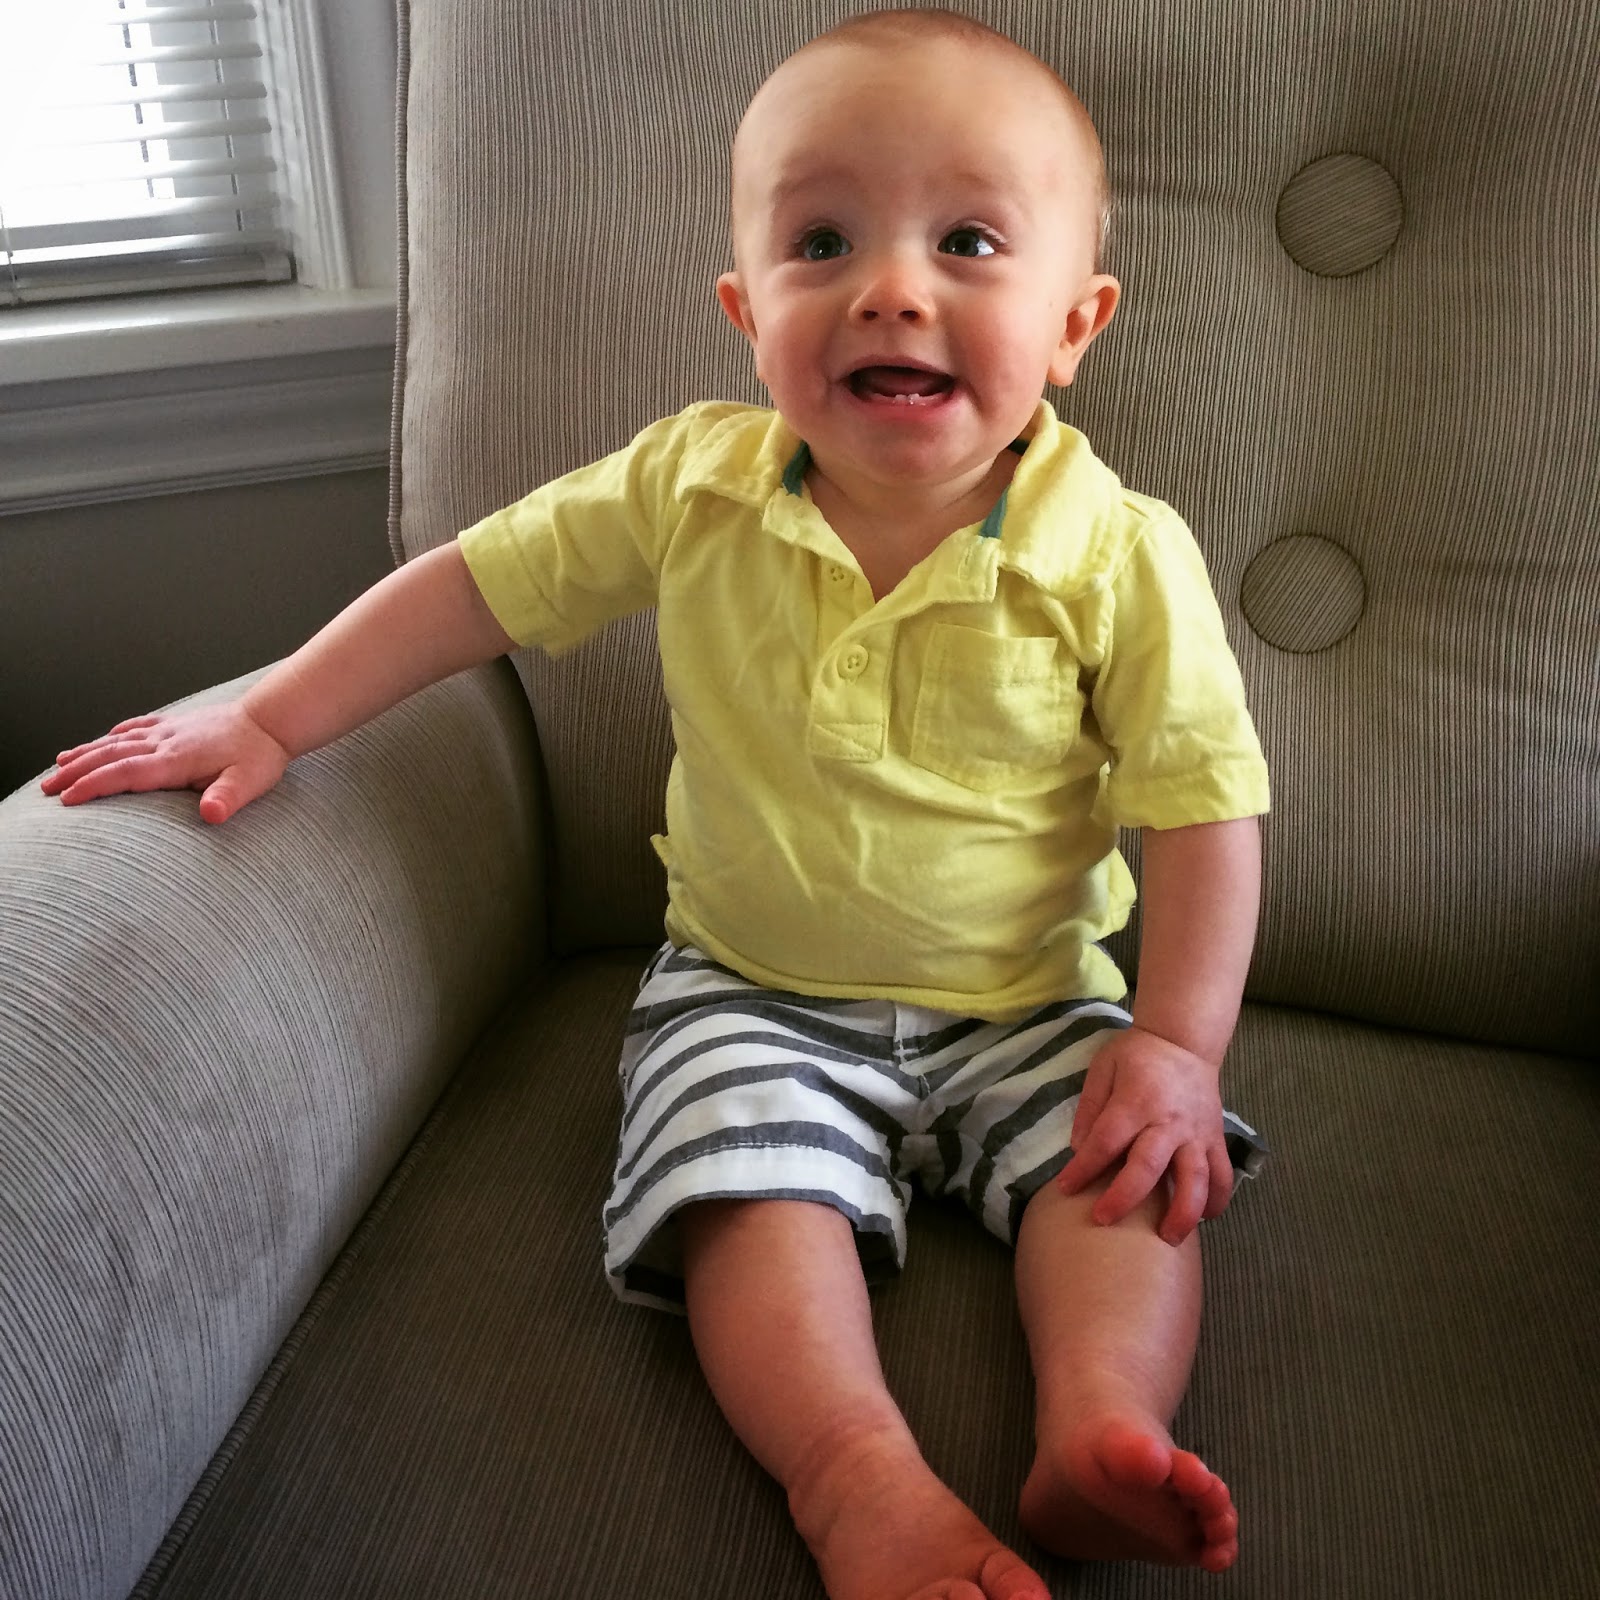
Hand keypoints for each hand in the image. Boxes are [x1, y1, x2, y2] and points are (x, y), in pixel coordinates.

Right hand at [40, 703, 291, 823]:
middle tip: (47, 789)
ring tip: (59, 764)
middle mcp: (166, 741)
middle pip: (111, 756)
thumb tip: (211, 815)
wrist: (273, 718)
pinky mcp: (178, 723)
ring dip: (87, 752)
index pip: (125, 773)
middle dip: (76, 772)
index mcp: (177, 758)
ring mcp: (169, 729)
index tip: (67, 799)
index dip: (94, 785)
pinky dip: (116, 734)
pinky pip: (138, 726)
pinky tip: (105, 738)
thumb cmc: (261, 755)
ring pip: (118, 740)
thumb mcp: (250, 782)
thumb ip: (228, 798)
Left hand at [1057, 1025, 1234, 1245]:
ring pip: (1196, 1178)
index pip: (1105, 1141)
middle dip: (1124, 1198)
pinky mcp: (1215, 1138)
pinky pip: (1222, 1174)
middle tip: (1103, 1221)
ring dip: (1183, 1212)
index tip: (1064, 1189)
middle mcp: (1168, 1121)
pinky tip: (1204, 1220)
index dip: (1083, 1168)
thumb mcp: (1103, 1068)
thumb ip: (1090, 1108)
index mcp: (1135, 1101)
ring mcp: (1196, 1132)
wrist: (1183, 1040)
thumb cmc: (1136, 1055)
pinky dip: (1217, 1200)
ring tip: (1168, 1239)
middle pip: (1147, 1167)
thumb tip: (1078, 1150)